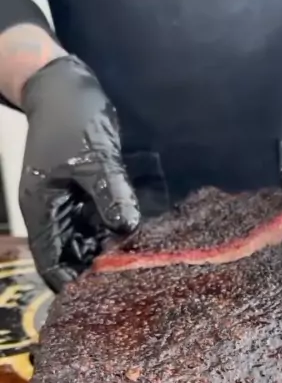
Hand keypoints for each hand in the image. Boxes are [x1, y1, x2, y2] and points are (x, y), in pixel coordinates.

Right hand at [20, 56, 139, 290]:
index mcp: (42, 209)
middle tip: (129, 283)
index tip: (100, 297)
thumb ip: (110, 194)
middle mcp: (54, 212)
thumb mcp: (94, 158)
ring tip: (138, 265)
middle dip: (96, 269)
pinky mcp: (87, 193)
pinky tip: (138, 240)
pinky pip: (100, 221)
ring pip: (88, 240)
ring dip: (109, 251)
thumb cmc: (70, 118)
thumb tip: (127, 227)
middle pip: (71, 256)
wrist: (66, 85)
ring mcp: (70, 203)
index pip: (51, 262)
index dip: (71, 283)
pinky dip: (115, 231)